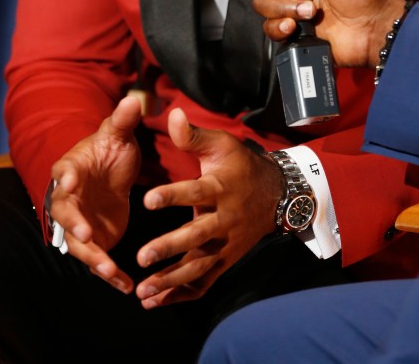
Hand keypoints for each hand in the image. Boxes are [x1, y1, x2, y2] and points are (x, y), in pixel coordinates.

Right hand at [48, 94, 142, 293]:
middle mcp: (70, 199)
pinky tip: (127, 287)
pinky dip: (111, 274)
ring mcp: (81, 223)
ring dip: (93, 258)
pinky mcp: (96, 240)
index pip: (63, 173)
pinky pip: (99, 260)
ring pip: (80, 245)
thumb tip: (132, 99)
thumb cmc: (110, 151)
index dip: (64, 179)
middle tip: (88, 235)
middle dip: (74, 226)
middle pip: (65, 215)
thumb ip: (123, 120)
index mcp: (72, 169)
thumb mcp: (118, 135)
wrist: (112, 172)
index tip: (68, 184)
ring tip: (110, 270)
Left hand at [134, 108, 282, 308]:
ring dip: (170, 280)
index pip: (194, 191)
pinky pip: (203, 283)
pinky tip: (154, 303)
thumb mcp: (221, 145)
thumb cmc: (240, 166)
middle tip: (141, 256)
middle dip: (169, 248)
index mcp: (220, 188)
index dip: (172, 195)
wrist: (276, 194)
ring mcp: (225, 245)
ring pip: (198, 267)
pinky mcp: (224, 262)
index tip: (147, 199)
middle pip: (196, 237)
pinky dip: (179, 295)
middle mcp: (224, 219)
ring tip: (142, 290)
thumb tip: (172, 115)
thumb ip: (192, 136)